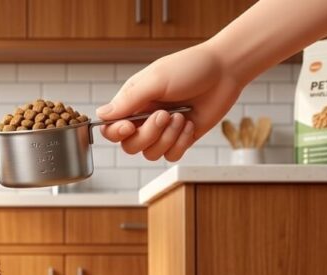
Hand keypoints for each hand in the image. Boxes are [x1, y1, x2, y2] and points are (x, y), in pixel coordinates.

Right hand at [96, 42, 243, 161]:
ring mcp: (163, 130)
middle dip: (148, 135)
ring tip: (181, 117)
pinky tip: (189, 123)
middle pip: (130, 146)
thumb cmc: (190, 68)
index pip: (111, 128)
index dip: (116, 133)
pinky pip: (171, 155)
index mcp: (133, 102)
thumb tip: (101, 114)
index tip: (129, 126)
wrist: (225, 70)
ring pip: (150, 153)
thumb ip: (128, 100)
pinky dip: (180, 142)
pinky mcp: (181, 138)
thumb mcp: (156, 80)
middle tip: (165, 115)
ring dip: (167, 137)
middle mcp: (145, 118)